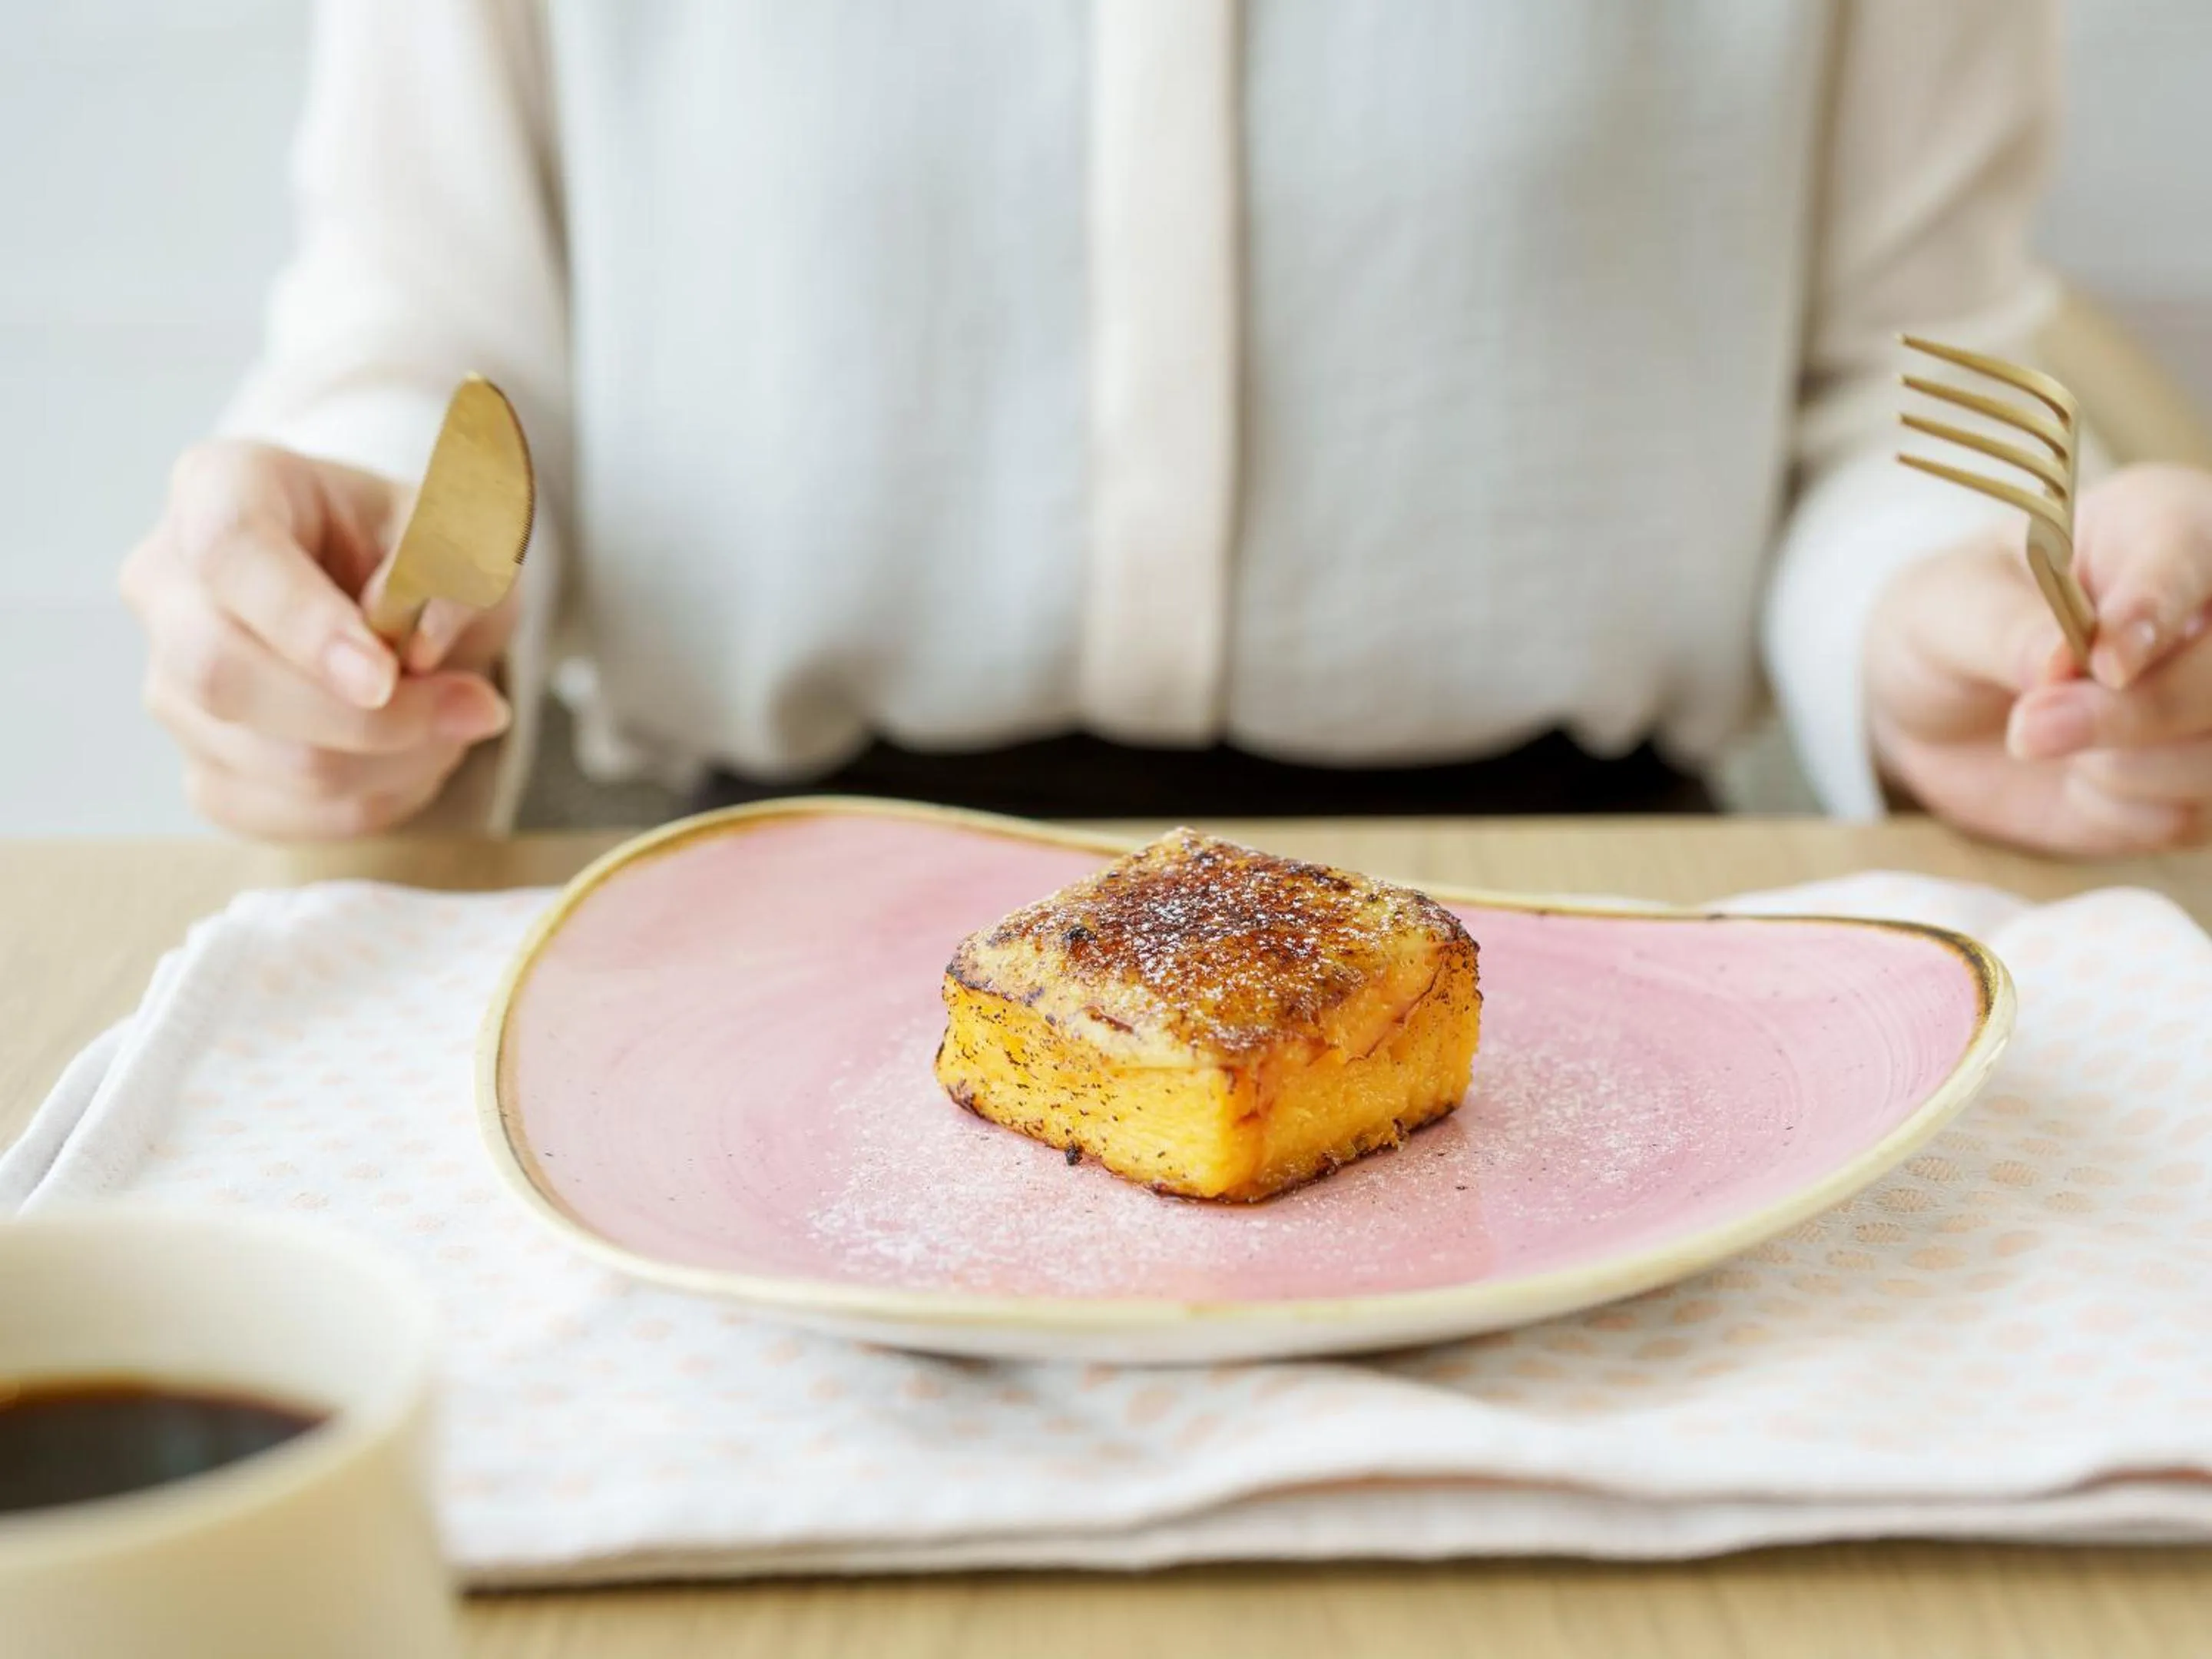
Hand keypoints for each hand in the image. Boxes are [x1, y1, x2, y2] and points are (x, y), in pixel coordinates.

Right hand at [120, 440, 518, 838]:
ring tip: (455, 722)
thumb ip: (456, 573)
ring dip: (392, 763)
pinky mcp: (199, 762)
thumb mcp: (469, 536)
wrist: (403, 602)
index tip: (387, 675)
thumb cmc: (423, 553)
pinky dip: (368, 804)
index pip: (230, 552)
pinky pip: (272, 813)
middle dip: (364, 718)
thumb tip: (419, 646)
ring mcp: (171, 680)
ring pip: (264, 758)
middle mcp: (169, 583)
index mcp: (221, 487)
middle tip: (475, 709)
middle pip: (221, 672)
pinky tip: (415, 762)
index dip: (304, 623)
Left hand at [1867, 464, 2211, 854]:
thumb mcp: (1943, 606)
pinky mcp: (2202, 777)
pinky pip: (2192, 811)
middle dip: (2137, 711)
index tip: (2105, 662)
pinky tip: (2078, 776)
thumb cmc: (1950, 623)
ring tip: (2037, 735)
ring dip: (2124, 766)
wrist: (1938, 708)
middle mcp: (2211, 609)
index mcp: (2162, 524)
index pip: (2192, 555)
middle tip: (2029, 725)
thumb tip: (2059, 660)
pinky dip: (2122, 808)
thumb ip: (2002, 627)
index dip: (2156, 612)